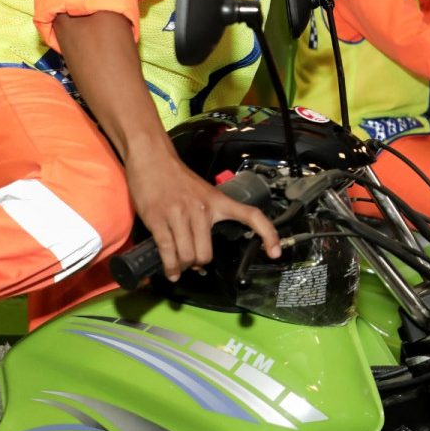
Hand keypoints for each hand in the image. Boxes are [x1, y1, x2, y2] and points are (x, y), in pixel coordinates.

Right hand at [125, 149, 280, 281]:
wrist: (153, 159)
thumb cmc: (177, 179)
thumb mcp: (204, 194)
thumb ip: (208, 219)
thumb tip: (202, 255)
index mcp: (219, 201)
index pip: (251, 215)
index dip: (268, 234)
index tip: (275, 252)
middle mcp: (203, 209)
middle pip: (206, 254)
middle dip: (198, 264)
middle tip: (192, 262)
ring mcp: (180, 214)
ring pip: (187, 256)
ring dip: (183, 266)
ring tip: (179, 264)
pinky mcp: (159, 219)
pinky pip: (167, 251)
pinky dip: (170, 266)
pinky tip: (171, 271)